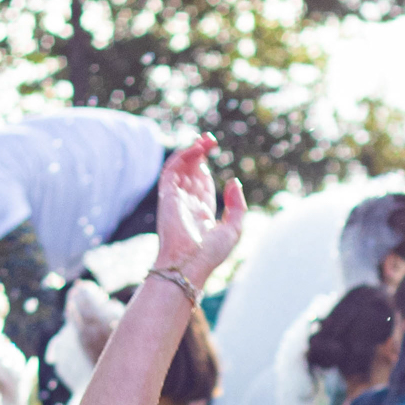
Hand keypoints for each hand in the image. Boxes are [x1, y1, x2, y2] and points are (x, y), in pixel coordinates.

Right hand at [155, 135, 245, 291]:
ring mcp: (176, 199)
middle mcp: (187, 205)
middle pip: (191, 174)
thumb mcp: (234, 229)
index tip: (215, 158)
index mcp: (201, 215)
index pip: (202, 186)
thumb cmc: (210, 254)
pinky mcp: (167, 195)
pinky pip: (171, 170)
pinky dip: (182, 157)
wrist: (189, 264)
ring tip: (205, 141)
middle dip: (199, 156)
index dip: (206, 170)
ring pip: (180, 169)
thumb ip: (237, 205)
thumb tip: (234, 181)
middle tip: (210, 140)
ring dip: (191, 152)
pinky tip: (196, 149)